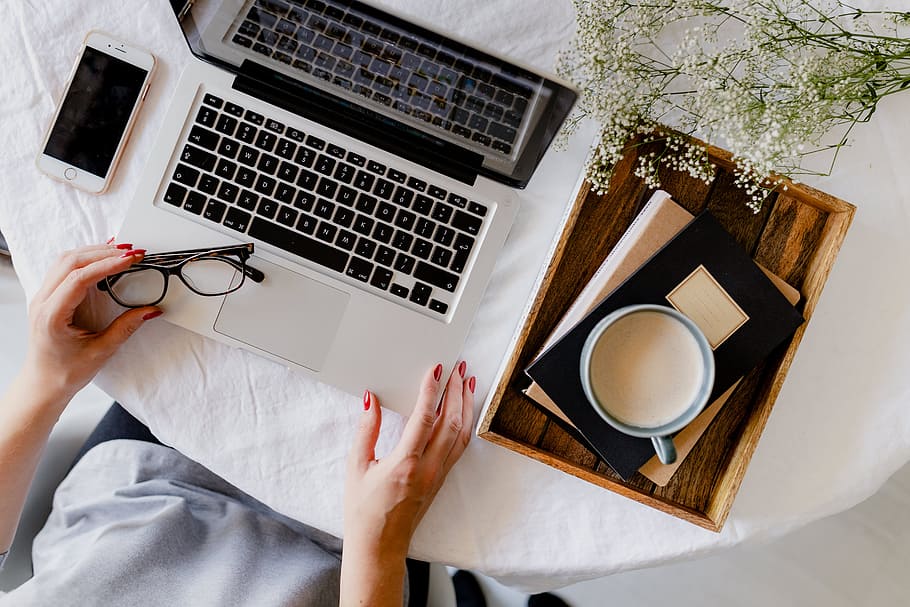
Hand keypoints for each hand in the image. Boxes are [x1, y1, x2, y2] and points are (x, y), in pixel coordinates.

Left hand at [19, 242, 161, 407]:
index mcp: (52, 315)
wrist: (44, 383)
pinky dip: (85, 258)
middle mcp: (42, 302)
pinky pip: (63, 267)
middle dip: (103, 252)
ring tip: (121, 250)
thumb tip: (150, 310)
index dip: (106, 265)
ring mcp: (42, 297)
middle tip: (132, 252)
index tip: (130, 259)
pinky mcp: (48, 296)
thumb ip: (126, 328)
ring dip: (94, 251)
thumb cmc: (66, 372)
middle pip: (70, 262)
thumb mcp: (101, 351)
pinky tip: (102, 256)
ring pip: (65, 260)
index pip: (79, 278)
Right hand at [345, 361, 475, 556]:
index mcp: (405, 464)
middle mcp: (427, 469)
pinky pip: (459, 448)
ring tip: (467, 383)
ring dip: (466, 406)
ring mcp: (438, 476)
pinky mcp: (441, 480)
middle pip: (451, 422)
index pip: (424, 418)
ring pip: (460, 435)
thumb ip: (366, 430)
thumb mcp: (356, 467)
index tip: (436, 370)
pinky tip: (463, 412)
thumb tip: (370, 400)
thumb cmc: (363, 512)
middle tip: (458, 368)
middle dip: (456, 391)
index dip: (432, 390)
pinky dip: (464, 425)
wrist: (378, 547)